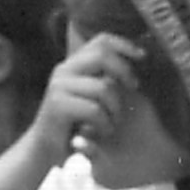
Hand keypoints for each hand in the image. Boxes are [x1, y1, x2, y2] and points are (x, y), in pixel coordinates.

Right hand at [31, 32, 143, 159]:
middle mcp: (64, 70)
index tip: (143, 56)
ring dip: (116, 108)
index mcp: (74, 64)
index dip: (124, 44)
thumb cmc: (77, 123)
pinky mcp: (58, 106)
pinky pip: (95, 109)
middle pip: (102, 55)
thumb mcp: (93, 95)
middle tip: (134, 88)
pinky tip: (103, 131)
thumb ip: (106, 77)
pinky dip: (105, 123)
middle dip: (124, 71)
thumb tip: (138, 57)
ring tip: (113, 122)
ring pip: (103, 87)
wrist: (46, 148)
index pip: (101, 41)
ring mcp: (59, 86)